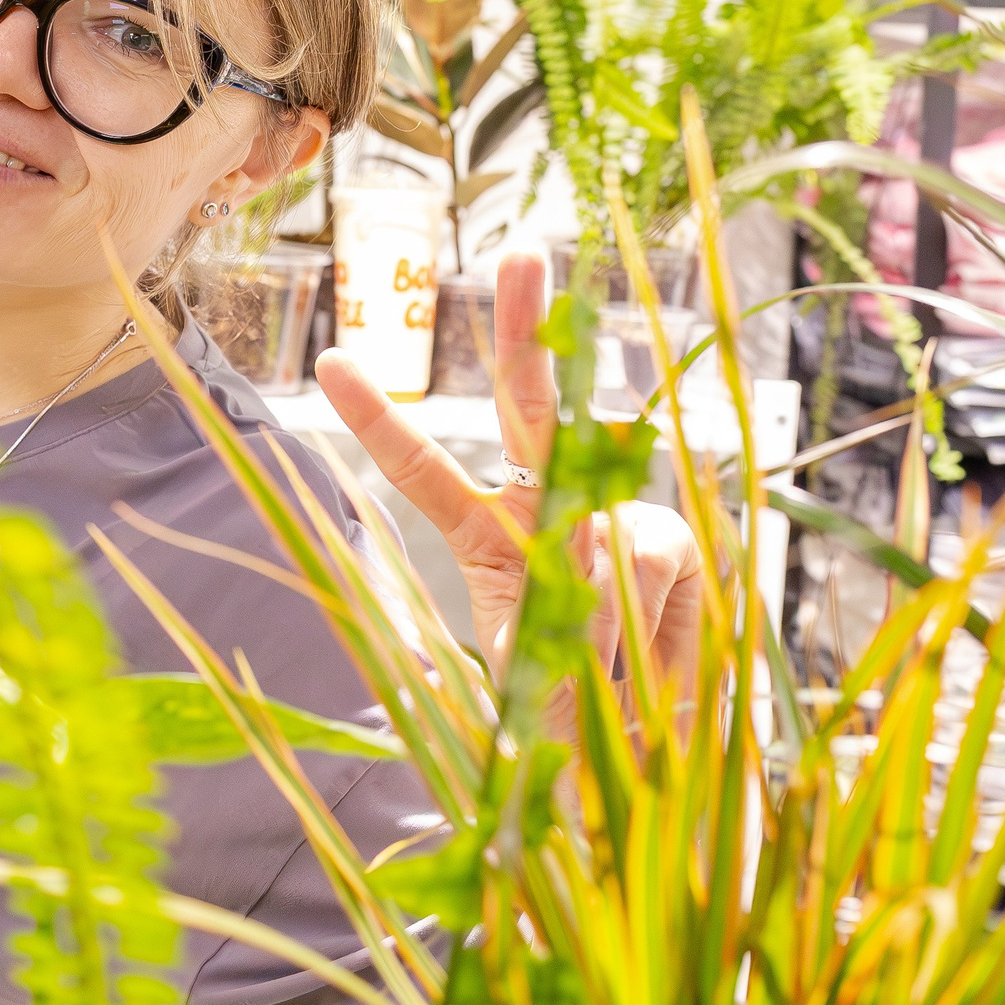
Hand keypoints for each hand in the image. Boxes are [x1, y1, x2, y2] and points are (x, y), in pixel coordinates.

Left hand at [315, 248, 703, 698]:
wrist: (643, 748)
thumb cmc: (565, 715)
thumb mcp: (527, 683)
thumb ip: (544, 642)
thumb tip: (590, 592)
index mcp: (488, 534)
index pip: (423, 468)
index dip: (380, 418)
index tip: (331, 362)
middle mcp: (552, 507)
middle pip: (534, 406)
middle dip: (529, 328)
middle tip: (522, 256)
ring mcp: (617, 520)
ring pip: (609, 530)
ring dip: (605, 619)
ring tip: (605, 683)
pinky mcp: (673, 548)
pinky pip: (654, 561)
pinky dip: (652, 620)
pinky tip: (650, 661)